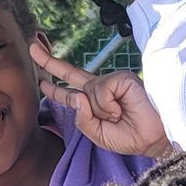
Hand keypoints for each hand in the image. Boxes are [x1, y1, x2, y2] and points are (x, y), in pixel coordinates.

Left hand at [29, 42, 169, 156]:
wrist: (153, 138)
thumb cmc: (130, 137)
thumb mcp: (97, 135)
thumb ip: (83, 119)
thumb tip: (76, 94)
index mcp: (93, 103)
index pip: (69, 93)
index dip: (54, 88)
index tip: (41, 80)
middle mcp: (99, 89)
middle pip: (70, 73)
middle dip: (50, 61)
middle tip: (32, 47)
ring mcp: (111, 82)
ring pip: (87, 92)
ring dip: (100, 111)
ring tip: (118, 117)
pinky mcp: (122, 78)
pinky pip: (101, 90)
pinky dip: (108, 104)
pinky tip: (121, 109)